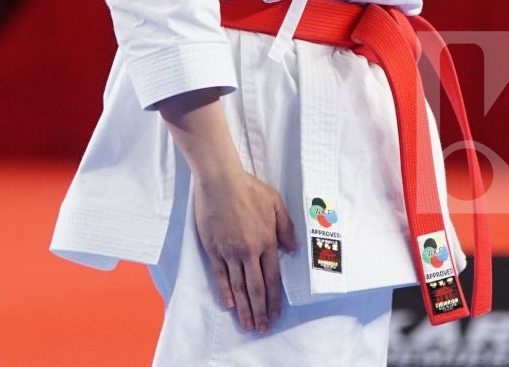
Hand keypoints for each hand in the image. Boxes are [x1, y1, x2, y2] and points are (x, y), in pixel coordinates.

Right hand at [191, 169, 298, 333]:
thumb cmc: (249, 189)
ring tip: (247, 324)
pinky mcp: (214, 249)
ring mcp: (230, 252)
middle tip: (262, 328)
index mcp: (267, 241)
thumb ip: (286, 227)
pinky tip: (230, 305)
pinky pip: (220, 275)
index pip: (273, 278)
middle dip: (260, 310)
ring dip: (244, 307)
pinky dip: (225, 292)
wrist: (221, 181)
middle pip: (256, 288)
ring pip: (238, 286)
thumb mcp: (275, 203)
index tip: (275, 314)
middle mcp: (249, 251)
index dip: (274, 299)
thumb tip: (294, 249)